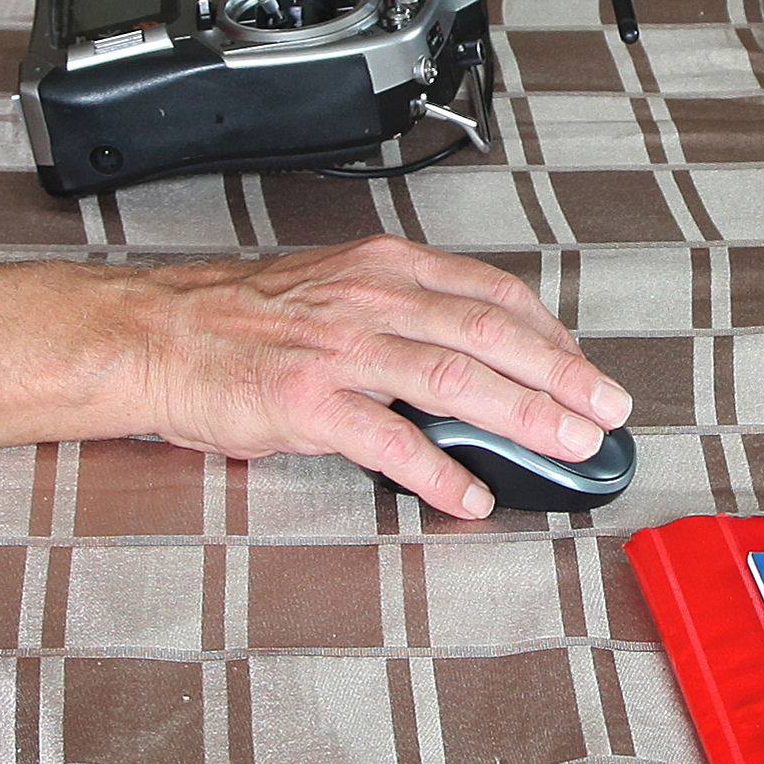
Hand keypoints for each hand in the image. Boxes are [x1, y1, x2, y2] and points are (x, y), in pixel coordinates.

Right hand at [118, 237, 631, 521]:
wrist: (155, 334)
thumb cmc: (239, 320)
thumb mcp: (333, 290)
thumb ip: (401, 314)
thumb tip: (473, 356)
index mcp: (382, 267)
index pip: (490, 292)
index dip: (550, 332)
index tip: (585, 365)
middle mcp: (370, 299)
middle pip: (490, 333)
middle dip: (562, 374)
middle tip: (608, 410)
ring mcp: (339, 349)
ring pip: (454, 377)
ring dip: (523, 414)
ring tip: (568, 445)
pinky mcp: (308, 401)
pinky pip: (387, 439)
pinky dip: (437, 472)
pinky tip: (470, 496)